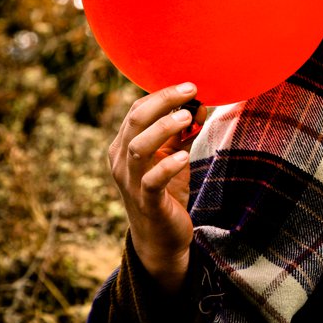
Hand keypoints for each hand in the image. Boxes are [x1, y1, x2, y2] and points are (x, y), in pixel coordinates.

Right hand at [108, 82, 206, 292]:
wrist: (161, 236)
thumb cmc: (167, 190)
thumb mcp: (174, 155)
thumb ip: (184, 132)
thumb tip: (200, 105)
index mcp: (125, 145)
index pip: (138, 110)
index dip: (163, 95)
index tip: (190, 86)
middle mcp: (122, 160)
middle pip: (136, 121)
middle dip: (163, 101)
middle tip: (191, 90)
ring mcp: (131, 182)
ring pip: (138, 146)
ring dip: (164, 127)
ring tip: (188, 116)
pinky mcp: (147, 202)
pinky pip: (152, 181)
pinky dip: (167, 166)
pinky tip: (184, 156)